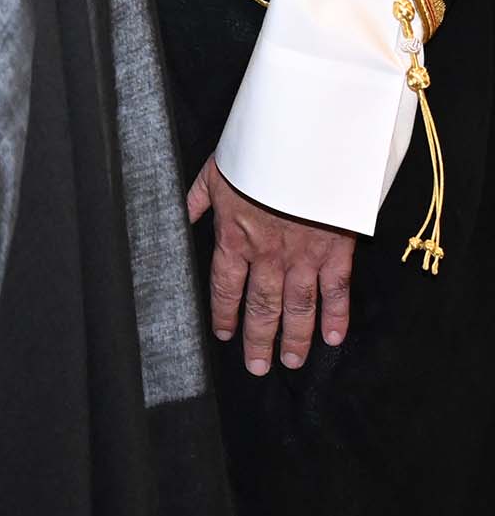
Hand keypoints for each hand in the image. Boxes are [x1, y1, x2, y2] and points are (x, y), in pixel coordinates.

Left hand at [188, 154, 355, 373]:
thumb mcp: (215, 172)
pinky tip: (333, 337)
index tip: (222, 335)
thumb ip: (197, 200)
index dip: (223, 315)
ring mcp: (304, 257)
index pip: (225, 288)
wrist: (303, 148)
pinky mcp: (335, 252)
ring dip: (295, 338)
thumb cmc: (256, 155)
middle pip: (262, 307)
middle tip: (257, 367)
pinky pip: (335, 291)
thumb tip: (180, 217)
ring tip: (291, 361)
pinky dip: (336, 317)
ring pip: (298, 308)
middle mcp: (268, 256)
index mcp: (235, 238)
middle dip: (258, 340)